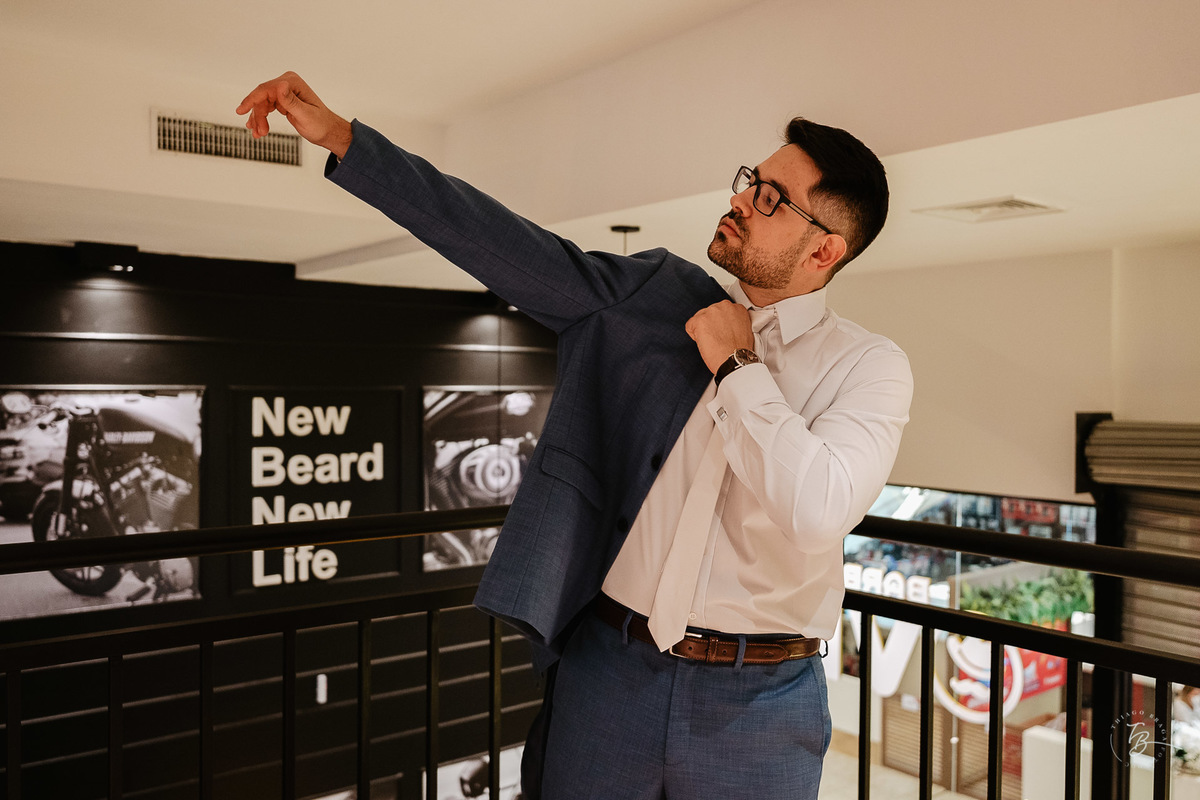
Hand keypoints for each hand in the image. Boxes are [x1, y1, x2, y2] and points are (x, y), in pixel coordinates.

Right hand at [236, 72, 352, 157]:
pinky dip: (260, 118)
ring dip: (258, 119)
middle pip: (262, 97)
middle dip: (258, 115)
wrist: (327, 132)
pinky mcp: (282, 100)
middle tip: (259, 132)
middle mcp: (287, 84)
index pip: (266, 89)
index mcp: (292, 82)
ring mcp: (284, 91)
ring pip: (261, 104)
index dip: (252, 99)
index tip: (241, 110)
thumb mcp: (306, 115)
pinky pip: (265, 107)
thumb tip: (280, 86)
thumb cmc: (321, 125)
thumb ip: (291, 101)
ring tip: (259, 134)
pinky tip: (257, 129)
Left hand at [685, 301, 754, 373]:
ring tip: (713, 342)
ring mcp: (712, 312)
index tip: (722, 332)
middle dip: (710, 325)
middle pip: (709, 313)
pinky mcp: (700, 320)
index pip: (721, 311)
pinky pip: (690, 325)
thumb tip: (723, 325)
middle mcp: (725, 306)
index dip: (720, 324)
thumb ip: (732, 322)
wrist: (735, 360)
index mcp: (737, 309)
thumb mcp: (743, 330)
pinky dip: (694, 336)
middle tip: (717, 339)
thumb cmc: (739, 351)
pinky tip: (705, 343)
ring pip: (699, 318)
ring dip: (702, 330)